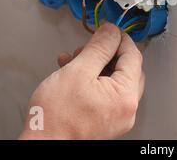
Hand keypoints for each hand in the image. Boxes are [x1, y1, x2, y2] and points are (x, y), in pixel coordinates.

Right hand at [19, 24, 144, 139]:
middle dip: (106, 53)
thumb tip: (111, 32)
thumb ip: (98, 48)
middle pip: (126, 68)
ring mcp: (117, 116)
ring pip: (114, 80)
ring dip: (96, 65)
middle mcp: (126, 109)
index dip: (119, 38)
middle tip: (88, 46)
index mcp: (125, 96)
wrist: (43, 146)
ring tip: (74, 60)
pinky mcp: (106, 121)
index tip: (107, 30)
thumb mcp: (78, 71)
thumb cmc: (56, 118)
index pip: (133, 56)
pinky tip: (73, 73)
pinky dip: (93, 80)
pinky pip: (107, 93)